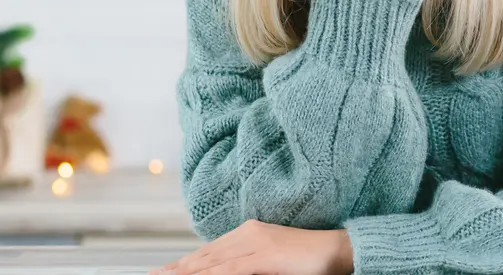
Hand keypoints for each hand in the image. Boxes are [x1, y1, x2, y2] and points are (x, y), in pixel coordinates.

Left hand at [151, 219, 353, 274]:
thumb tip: (227, 271)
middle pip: (204, 255)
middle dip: (176, 268)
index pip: (209, 251)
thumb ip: (251, 264)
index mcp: (250, 232)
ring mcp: (256, 244)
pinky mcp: (265, 256)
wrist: (338, 250)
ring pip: (211, 262)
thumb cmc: (310, 259)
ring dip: (186, 272)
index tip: (163, 271)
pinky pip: (231, 270)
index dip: (184, 263)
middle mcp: (249, 233)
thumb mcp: (273, 260)